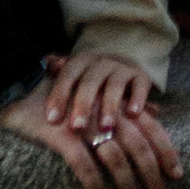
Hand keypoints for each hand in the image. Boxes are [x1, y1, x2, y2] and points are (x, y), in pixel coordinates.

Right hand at [0, 60, 178, 188]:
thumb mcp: (101, 96)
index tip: (177, 175)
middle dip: (153, 179)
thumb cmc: (66, 95)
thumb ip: (129, 105)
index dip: (167, 153)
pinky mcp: (64, 137)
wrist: (22, 88)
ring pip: (118, 162)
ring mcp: (87, 125)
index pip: (151, 129)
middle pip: (140, 149)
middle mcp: (107, 113)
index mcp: (118, 104)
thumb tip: (157, 111)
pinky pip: (86, 168)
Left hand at [46, 47, 164, 141]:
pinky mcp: (141, 76)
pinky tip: (133, 114)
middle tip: (77, 127)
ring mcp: (122, 68)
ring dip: (110, 105)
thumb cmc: (89, 83)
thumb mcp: (73, 79)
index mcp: (82, 61)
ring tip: (106, 127)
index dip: (59, 94)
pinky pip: (140, 85)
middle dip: (83, 104)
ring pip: (115, 84)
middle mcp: (102, 61)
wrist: (121, 71)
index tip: (52, 120)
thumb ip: (58, 75)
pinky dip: (137, 98)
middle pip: (90, 80)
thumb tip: (48, 62)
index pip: (68, 74)